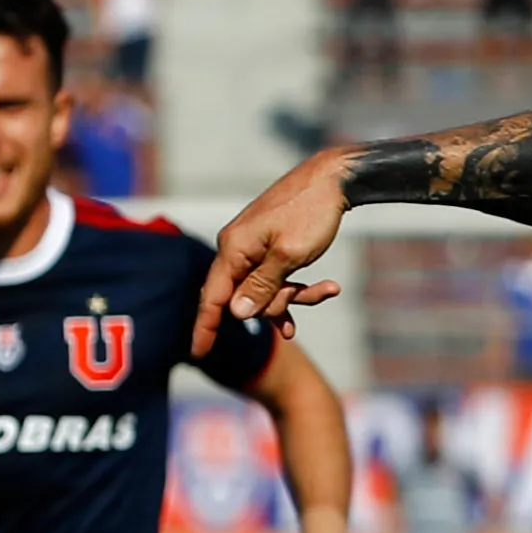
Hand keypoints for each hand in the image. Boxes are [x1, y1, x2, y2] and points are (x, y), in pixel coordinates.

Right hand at [195, 153, 351, 354]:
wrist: (333, 179)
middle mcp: (236, 247)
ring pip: (263, 289)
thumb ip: (260, 288)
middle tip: (302, 299)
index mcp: (233, 249)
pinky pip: (275, 277)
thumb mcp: (288, 257)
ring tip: (328, 289)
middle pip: (242, 296)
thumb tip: (235, 313)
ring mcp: (252, 246)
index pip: (213, 297)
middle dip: (272, 307)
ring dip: (292, 297)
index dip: (205, 326)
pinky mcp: (268, 245)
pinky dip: (296, 285)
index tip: (198, 353)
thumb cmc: (310, 215)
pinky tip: (328, 287)